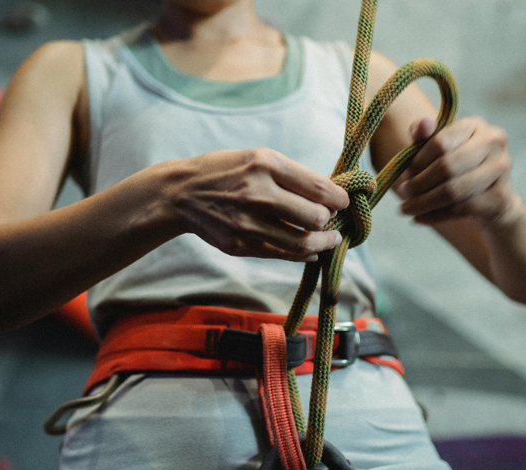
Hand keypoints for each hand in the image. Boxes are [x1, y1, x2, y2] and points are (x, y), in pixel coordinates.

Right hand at [168, 148, 348, 261]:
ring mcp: (248, 222)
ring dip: (323, 242)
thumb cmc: (225, 172)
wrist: (181, 194)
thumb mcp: (256, 158)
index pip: (319, 188)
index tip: (344, 201)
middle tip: (332, 219)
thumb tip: (331, 195)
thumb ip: (291, 175)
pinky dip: (303, 255)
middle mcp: (258, 193)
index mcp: (265, 164)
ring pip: (302, 242)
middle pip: (316, 217)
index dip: (340, 198)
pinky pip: (283, 255)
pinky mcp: (241, 245)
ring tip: (329, 239)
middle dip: (331, 220)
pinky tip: (311, 251)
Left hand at [397, 116, 517, 228]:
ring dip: (424, 203)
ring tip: (406, 209)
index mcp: (475, 125)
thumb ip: (424, 136)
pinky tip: (419, 218)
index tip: (404, 175)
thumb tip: (422, 124)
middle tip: (403, 194)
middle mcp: (493, 142)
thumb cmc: (458, 168)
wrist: (491, 198)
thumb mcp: (438, 150)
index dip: (418, 162)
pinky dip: (435, 216)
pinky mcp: (501, 197)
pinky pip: (461, 209)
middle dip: (419, 184)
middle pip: (447, 167)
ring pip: (453, 191)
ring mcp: (501, 169)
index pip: (440, 143)